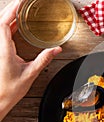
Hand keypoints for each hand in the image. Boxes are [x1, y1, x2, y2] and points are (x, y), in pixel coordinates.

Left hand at [0, 0, 61, 120]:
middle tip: (23, 2)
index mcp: (4, 50)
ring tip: (21, 10)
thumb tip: (56, 49)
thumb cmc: (10, 89)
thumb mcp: (31, 73)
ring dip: (10, 17)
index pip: (4, 23)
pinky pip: (2, 34)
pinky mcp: (0, 53)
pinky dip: (9, 26)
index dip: (12, 10)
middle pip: (1, 21)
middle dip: (12, 10)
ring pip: (0, 27)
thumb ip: (44, 59)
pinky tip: (16, 25)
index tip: (21, 2)